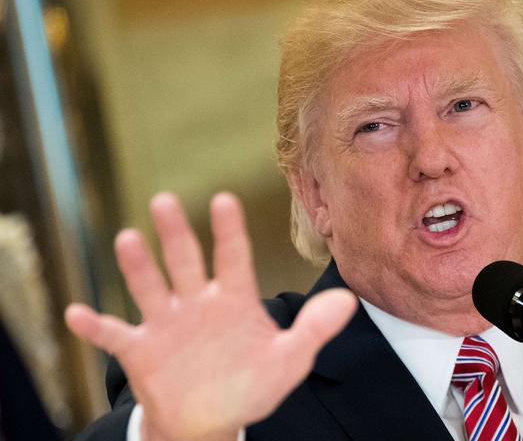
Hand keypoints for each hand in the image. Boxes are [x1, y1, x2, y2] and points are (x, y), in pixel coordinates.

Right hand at [65, 192, 356, 440]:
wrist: (211, 421)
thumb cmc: (250, 385)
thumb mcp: (288, 360)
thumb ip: (314, 330)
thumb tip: (349, 300)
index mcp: (233, 299)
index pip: (233, 258)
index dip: (230, 231)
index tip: (224, 199)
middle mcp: (197, 303)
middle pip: (185, 261)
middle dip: (176, 233)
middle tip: (164, 201)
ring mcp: (166, 325)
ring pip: (151, 288)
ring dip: (138, 266)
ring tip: (128, 239)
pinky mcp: (141, 351)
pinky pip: (115, 336)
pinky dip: (95, 327)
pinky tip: (76, 313)